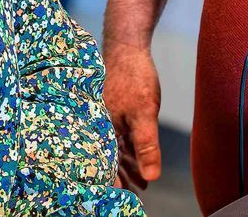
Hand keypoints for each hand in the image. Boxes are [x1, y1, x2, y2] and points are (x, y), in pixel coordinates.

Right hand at [104, 43, 161, 191]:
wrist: (128, 47)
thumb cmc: (133, 77)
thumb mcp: (145, 113)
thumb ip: (146, 145)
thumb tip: (150, 176)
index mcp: (99, 128)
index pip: (102, 164)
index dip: (112, 183)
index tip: (121, 199)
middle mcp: (96, 125)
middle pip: (105, 159)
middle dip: (120, 178)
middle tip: (134, 195)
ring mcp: (104, 119)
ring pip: (113, 150)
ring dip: (126, 167)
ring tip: (141, 185)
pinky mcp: (111, 113)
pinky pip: (117, 138)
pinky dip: (127, 151)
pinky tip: (139, 162)